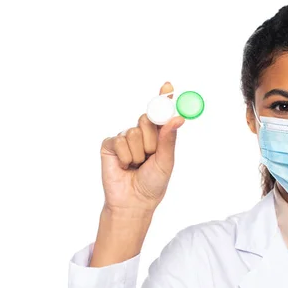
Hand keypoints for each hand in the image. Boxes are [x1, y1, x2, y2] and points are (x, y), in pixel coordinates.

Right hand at [100, 82, 184, 215]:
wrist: (133, 201)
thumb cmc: (153, 183)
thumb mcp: (166, 161)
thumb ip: (169, 139)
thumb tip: (178, 118)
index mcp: (158, 135)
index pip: (161, 112)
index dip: (164, 97)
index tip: (168, 86)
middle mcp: (141, 133)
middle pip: (147, 119)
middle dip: (152, 139)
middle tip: (150, 155)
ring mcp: (125, 138)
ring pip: (134, 132)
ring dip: (139, 153)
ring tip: (137, 165)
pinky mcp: (110, 144)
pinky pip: (119, 141)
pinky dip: (125, 156)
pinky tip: (124, 166)